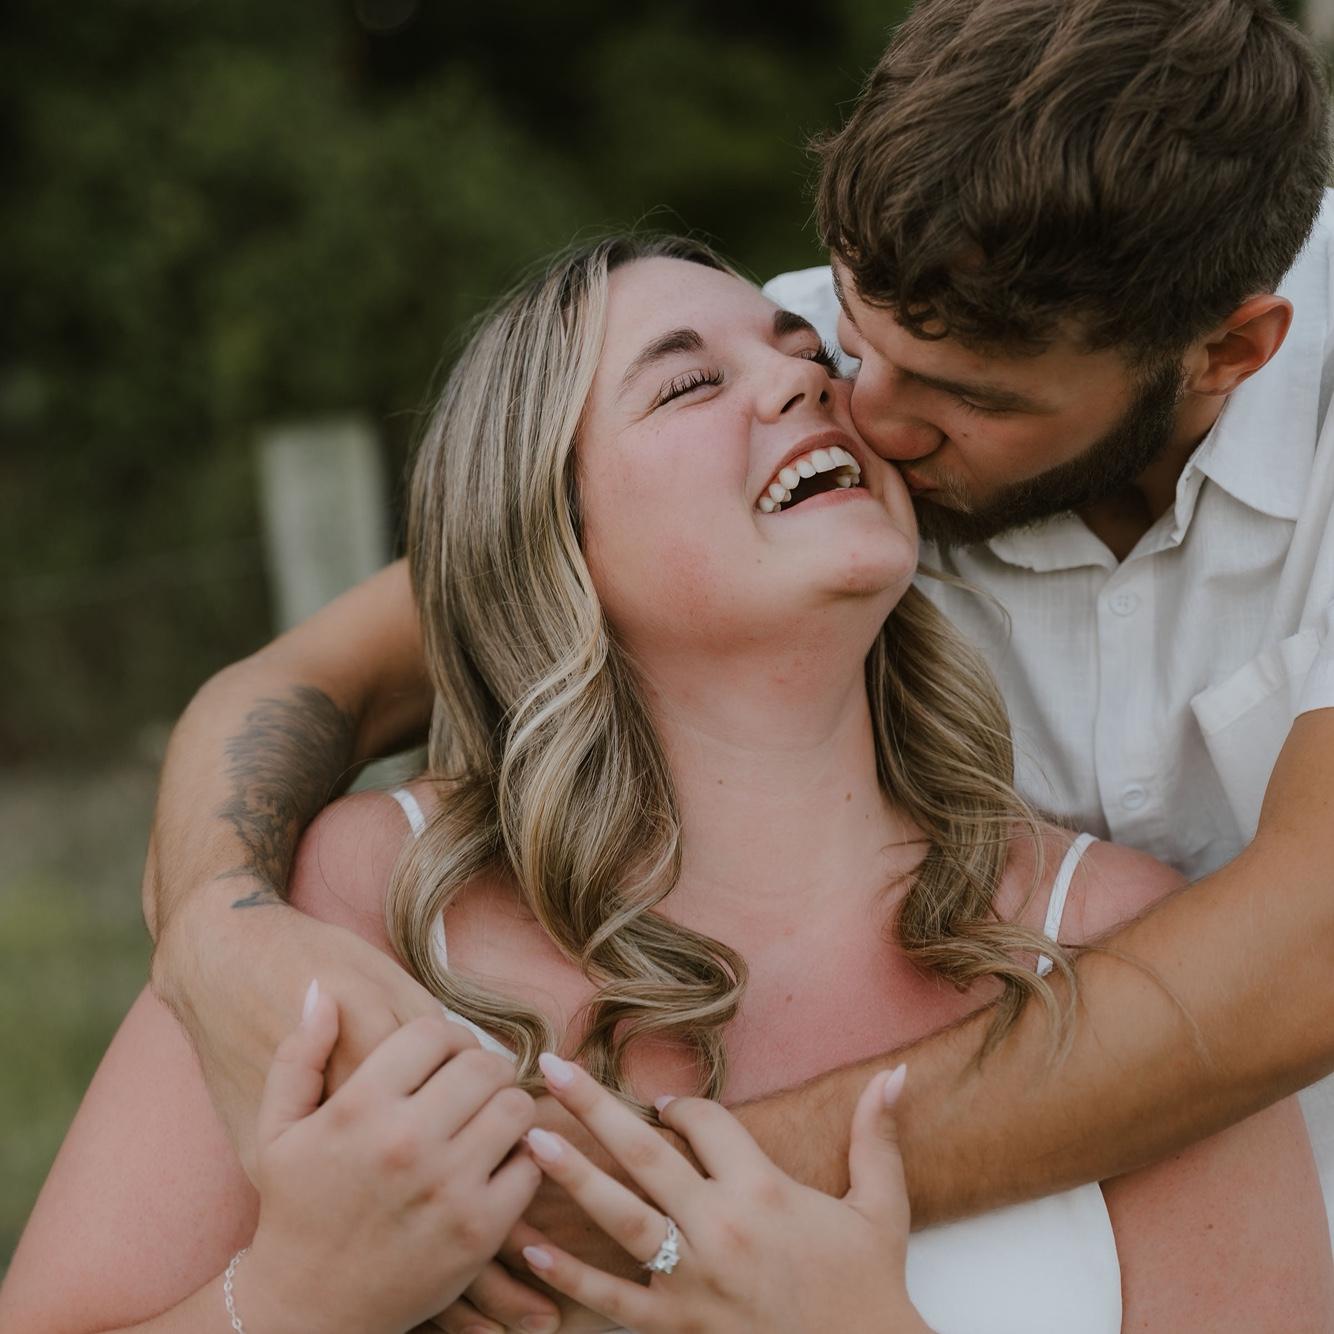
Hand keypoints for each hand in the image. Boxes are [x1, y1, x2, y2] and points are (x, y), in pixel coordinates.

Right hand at [155, 890, 565, 1333]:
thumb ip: (299, 1055)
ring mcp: (447, 1188)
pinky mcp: (479, 1232)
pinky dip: (522, 1158)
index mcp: (359, 1108)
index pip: (435, 1031)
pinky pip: (530, 1164)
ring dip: (507, 1107)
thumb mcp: (278, 1131)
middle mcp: (406, 1142)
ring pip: (515, 1107)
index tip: (442, 1058)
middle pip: (482, 1064)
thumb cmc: (293, 1211)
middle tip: (472, 1085)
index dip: (445, 1037)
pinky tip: (496, 1163)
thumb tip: (322, 990)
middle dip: (481, 1068)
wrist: (305, 1312)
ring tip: (486, 1118)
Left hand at [513, 1056, 932, 1333]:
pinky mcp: (677, 1329)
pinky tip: (530, 1250)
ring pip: (620, 1217)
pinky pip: (613, 1299)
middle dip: (595, 1107)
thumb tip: (896, 1073)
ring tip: (529, 1140)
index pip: (705, 1123)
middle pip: (646, 1154)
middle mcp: (722, 1227)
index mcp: (764, 1189)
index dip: (681, 1107)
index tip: (664, 1105)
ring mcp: (694, 1281)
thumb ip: (877, 1137)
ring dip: (572, 1176)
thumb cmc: (869, 1288)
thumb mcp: (881, 1208)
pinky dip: (570, 1275)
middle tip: (551, 1066)